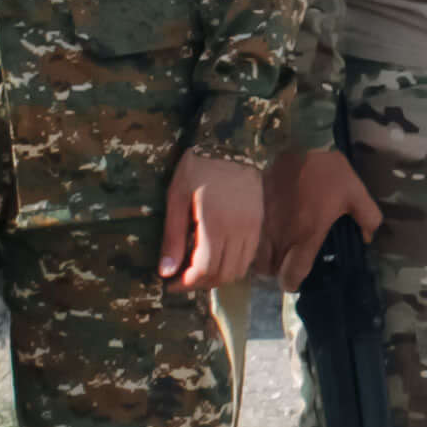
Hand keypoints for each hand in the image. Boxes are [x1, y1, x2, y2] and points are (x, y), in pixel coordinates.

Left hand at [157, 150, 264, 289]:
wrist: (232, 142)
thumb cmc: (198, 167)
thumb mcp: (177, 198)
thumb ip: (173, 237)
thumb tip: (166, 272)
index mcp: (215, 224)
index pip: (204, 270)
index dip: (186, 283)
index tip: (170, 283)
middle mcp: (239, 230)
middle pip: (223, 274)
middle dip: (201, 283)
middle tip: (182, 278)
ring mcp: (253, 227)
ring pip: (238, 268)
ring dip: (218, 276)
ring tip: (198, 270)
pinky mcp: (260, 223)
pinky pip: (249, 256)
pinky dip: (232, 264)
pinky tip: (216, 256)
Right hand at [262, 145, 385, 288]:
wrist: (295, 140)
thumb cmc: (326, 170)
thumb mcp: (355, 191)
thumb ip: (367, 217)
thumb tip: (369, 237)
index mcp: (307, 235)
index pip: (292, 274)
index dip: (293, 282)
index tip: (295, 280)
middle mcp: (282, 236)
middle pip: (269, 270)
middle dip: (276, 271)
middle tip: (286, 262)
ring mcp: (263, 224)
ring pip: (255, 255)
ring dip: (263, 258)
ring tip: (275, 250)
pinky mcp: (252, 211)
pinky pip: (248, 237)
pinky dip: (254, 242)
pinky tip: (264, 234)